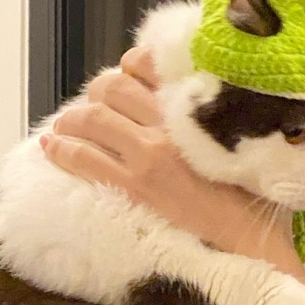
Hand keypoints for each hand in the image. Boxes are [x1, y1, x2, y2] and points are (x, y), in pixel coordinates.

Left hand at [41, 48, 304, 280]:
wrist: (252, 239)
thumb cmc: (249, 194)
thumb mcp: (236, 140)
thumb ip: (209, 117)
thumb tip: (179, 101)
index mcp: (197, 107)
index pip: (147, 65)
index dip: (129, 66)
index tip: (127, 77)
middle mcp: (171, 123)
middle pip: (114, 87)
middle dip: (97, 93)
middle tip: (94, 106)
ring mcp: (150, 154)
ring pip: (92, 118)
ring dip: (72, 119)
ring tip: (66, 127)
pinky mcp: (135, 186)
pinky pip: (84, 158)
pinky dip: (63, 148)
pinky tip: (52, 147)